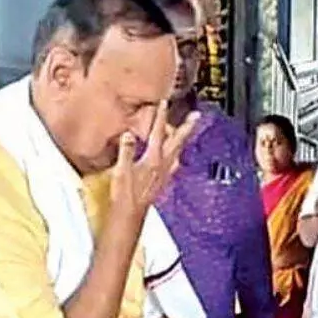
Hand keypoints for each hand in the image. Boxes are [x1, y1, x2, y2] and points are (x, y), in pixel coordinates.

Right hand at [110, 101, 199, 219]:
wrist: (130, 215)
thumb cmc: (125, 195)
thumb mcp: (121, 170)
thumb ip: (126, 150)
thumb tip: (129, 134)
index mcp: (153, 159)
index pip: (158, 133)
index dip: (161, 116)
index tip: (164, 102)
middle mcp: (162, 165)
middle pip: (177, 142)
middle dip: (186, 127)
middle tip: (196, 116)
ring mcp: (164, 174)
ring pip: (177, 151)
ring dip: (182, 139)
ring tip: (187, 131)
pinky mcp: (163, 181)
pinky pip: (174, 163)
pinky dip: (176, 154)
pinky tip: (175, 156)